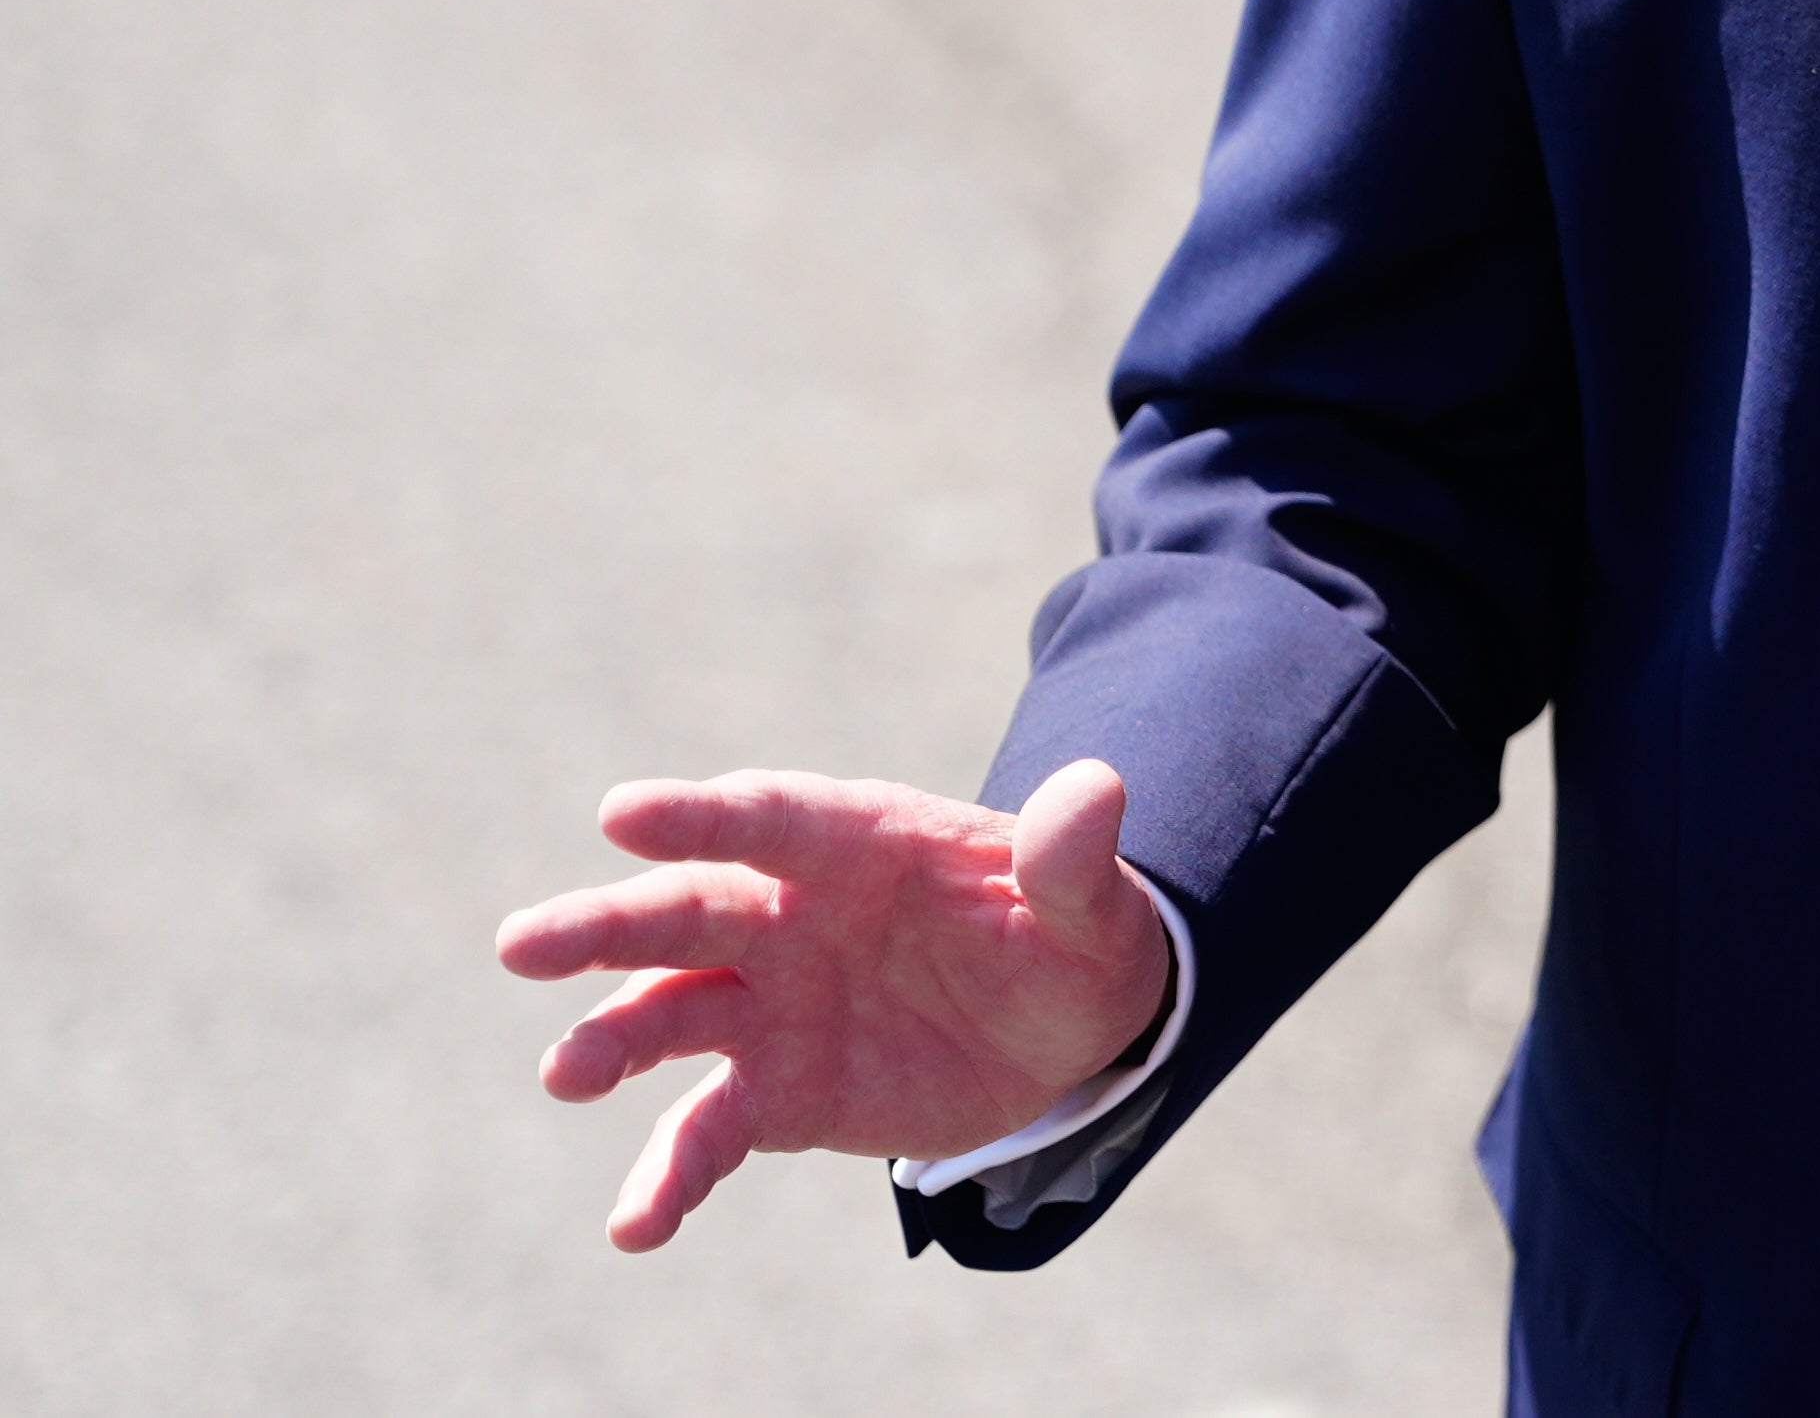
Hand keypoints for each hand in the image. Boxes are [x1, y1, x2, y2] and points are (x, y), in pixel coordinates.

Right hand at [496, 760, 1173, 1248]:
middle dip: (606, 926)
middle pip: (686, 912)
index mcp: (858, 843)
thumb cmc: (1068, 932)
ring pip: (669, 1016)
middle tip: (524, 944)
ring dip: (611, 1042)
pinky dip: (668, 1176)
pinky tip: (635, 1226)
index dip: (702, 816)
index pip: (771, 819)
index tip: (623, 812)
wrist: (1061, 1023)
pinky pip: (706, 1133)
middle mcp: (790, 917)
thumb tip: (1098, 790)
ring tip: (565, 1072)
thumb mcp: (1091, 902)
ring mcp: (770, 1005)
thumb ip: (1074, 856)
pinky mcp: (773, 1091)